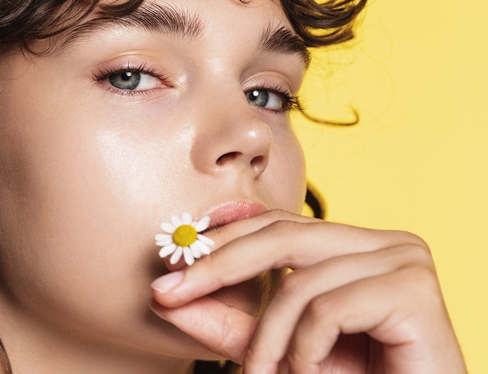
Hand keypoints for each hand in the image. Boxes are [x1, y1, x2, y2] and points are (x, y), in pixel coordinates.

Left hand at [150, 210, 466, 372]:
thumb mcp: (279, 347)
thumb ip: (227, 320)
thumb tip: (165, 293)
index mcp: (353, 244)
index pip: (275, 223)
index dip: (220, 238)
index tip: (171, 261)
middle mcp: (382, 241)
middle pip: (282, 235)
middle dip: (217, 265)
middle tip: (169, 292)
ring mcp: (403, 259)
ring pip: (299, 282)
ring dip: (268, 338)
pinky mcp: (415, 290)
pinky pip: (328, 309)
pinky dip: (305, 350)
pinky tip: (309, 373)